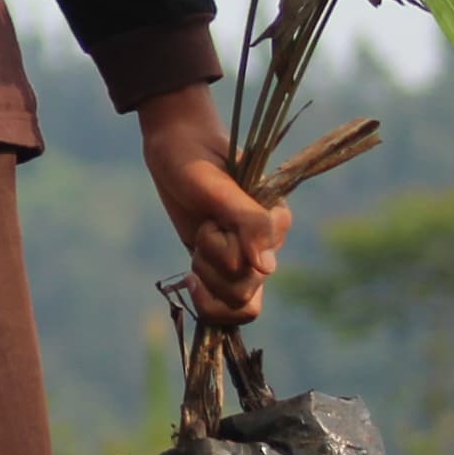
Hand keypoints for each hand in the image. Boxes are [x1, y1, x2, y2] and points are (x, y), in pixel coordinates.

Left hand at [141, 83, 286, 322]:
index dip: (221, 250)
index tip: (209, 219)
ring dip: (206, 280)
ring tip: (197, 248)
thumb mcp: (215, 185)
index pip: (258, 268)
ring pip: (237, 303)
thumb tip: (266, 269)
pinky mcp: (225, 265)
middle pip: (244, 292)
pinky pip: (230, 306)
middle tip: (202, 230)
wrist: (176, 148)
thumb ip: (246, 221)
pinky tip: (191, 279)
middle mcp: (268, 244)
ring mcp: (247, 257)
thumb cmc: (194, 159)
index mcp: (276, 222)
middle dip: (210, 266)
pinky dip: (208, 302)